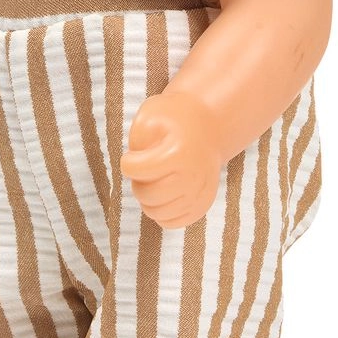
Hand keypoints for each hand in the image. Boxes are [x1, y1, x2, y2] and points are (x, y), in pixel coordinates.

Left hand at [120, 90, 225, 228]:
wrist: (209, 125)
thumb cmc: (174, 119)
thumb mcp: (150, 114)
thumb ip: (136, 140)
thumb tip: (137, 172)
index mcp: (178, 153)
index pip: (135, 170)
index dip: (128, 162)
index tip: (134, 155)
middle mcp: (193, 177)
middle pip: (147, 195)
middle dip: (137, 183)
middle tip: (144, 171)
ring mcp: (200, 194)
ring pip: (157, 213)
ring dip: (147, 199)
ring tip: (152, 182)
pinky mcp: (202, 206)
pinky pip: (171, 223)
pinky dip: (160, 213)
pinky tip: (162, 195)